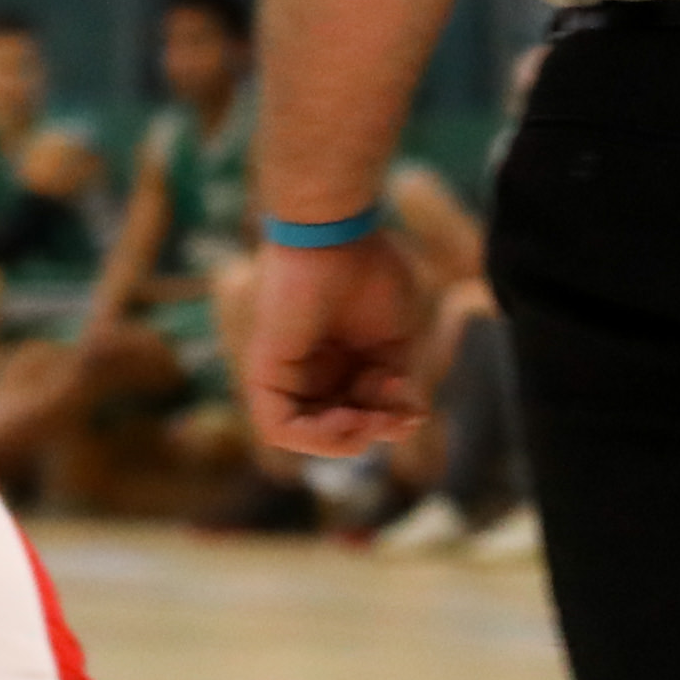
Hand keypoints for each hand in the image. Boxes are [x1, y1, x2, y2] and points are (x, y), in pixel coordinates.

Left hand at [240, 235, 424, 458]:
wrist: (339, 237)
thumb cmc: (368, 274)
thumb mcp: (394, 344)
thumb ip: (395, 387)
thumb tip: (404, 423)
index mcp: (338, 363)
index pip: (357, 416)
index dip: (386, 425)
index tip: (413, 413)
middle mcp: (308, 372)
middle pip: (334, 429)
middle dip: (370, 434)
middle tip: (396, 420)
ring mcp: (285, 373)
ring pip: (304, 437)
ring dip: (343, 442)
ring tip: (370, 421)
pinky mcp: (266, 372)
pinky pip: (278, 427)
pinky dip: (314, 438)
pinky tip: (347, 420)